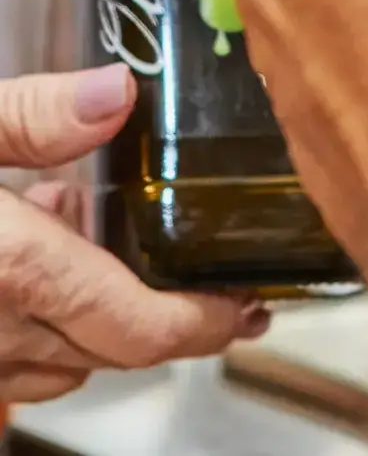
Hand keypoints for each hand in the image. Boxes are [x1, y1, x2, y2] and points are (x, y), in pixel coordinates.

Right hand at [0, 66, 263, 402]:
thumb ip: (32, 116)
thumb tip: (115, 94)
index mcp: (16, 273)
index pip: (143, 328)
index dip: (208, 325)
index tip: (251, 306)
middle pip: (113, 350)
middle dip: (166, 315)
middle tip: (214, 282)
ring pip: (62, 364)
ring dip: (97, 316)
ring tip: (106, 244)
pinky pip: (12, 367)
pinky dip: (40, 323)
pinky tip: (33, 257)